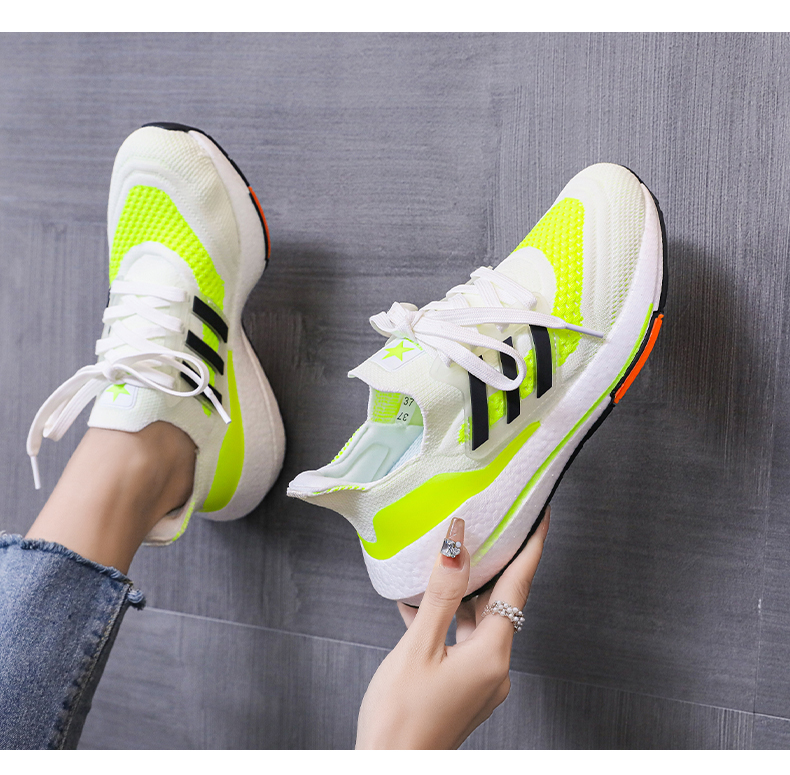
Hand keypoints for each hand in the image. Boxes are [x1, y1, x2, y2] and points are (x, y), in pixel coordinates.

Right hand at [355, 507, 549, 748]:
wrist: (387, 771)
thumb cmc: (400, 719)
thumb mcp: (418, 648)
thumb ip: (441, 595)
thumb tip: (459, 547)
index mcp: (492, 655)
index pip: (518, 586)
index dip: (531, 547)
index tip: (540, 516)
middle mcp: (494, 667)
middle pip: (501, 602)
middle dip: (495, 564)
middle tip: (492, 527)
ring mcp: (480, 680)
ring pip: (478, 622)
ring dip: (463, 593)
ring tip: (448, 560)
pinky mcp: (463, 688)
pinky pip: (461, 641)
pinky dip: (446, 621)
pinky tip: (417, 607)